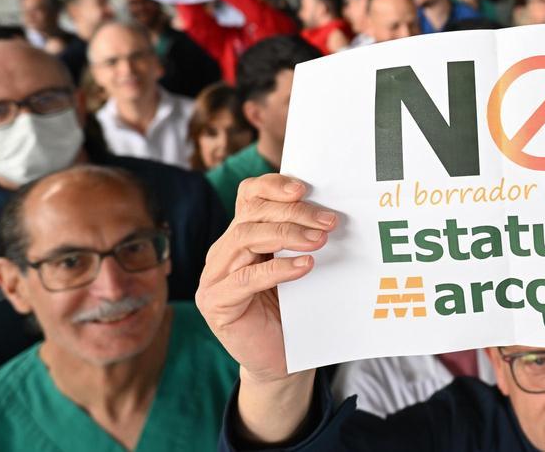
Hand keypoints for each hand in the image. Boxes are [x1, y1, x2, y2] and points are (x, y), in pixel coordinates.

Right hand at [195, 174, 336, 382]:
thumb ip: (301, 238)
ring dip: (287, 235)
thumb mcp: (298, 265)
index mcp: (241, 235)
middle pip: (251, 215)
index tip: (305, 187)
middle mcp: (223, 251)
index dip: (273, 186)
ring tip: (319, 241)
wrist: (283, 359)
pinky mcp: (216, 303)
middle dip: (293, 213)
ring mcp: (214, 277)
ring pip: (245, 238)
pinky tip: (305, 266)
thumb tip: (330, 209)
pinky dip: (277, 269)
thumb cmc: (294, 310)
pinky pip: (245, 279)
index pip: (249, 195)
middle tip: (328, 221)